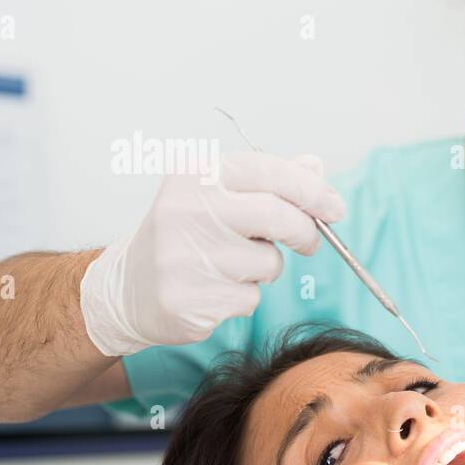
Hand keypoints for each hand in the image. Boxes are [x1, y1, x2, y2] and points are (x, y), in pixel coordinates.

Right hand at [79, 152, 344, 355]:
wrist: (129, 287)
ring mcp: (185, 255)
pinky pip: (249, 298)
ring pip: (268, 263)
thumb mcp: (218, 196)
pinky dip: (244, 298)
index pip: (269, 171)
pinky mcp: (190, 299)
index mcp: (195, 174)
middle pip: (277, 215)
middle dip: (306, 231)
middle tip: (311, 242)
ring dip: (265, 269)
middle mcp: (186, 209)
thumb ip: (268, 181)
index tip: (335, 207)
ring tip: (231, 265)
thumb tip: (315, 166)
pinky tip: (214, 289)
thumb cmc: (186, 236)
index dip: (312, 190)